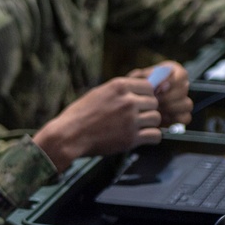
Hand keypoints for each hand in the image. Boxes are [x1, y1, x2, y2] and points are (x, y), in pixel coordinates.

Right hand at [32, 78, 161, 170]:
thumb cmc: (79, 115)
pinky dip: (151, 137)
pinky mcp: (131, 138)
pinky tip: (142, 137)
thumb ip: (119, 91)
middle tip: (135, 116)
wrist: (69, 135)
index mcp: (119, 86)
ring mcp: (131, 120)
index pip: (148, 86)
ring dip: (149, 123)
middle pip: (154, 102)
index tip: (139, 101)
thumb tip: (137, 88)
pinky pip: (155, 135)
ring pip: (156, 118)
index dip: (145, 94)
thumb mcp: (98, 93)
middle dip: (146, 109)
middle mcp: (128, 101)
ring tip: (137, 127)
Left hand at [130, 61, 192, 126]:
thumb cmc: (133, 89)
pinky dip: (173, 119)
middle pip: (184, 90)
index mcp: (173, 71)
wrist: (131, 106)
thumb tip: (155, 81)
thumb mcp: (136, 79)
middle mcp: (181, 85)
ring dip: (171, 108)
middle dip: (168, 97)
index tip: (159, 88)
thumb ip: (143, 76)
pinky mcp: (182, 115)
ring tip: (156, 109)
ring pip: (187, 104)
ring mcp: (183, 101)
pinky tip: (161, 117)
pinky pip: (185, 118)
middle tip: (155, 101)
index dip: (171, 82)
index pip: (182, 75)